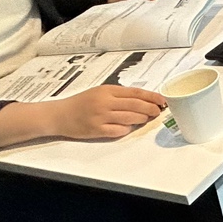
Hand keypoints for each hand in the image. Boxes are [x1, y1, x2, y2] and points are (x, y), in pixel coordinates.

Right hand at [49, 85, 165, 139]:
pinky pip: (119, 130)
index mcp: (107, 90)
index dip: (152, 97)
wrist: (59, 115)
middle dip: (151, 109)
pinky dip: (126, 129)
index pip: (135, 92)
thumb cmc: (81, 103)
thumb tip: (143, 99)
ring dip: (142, 119)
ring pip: (130, 118)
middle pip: (136, 105)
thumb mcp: (100, 92)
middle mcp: (105, 102)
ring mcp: (101, 117)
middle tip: (158, 111)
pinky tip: (127, 127)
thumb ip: (119, 95)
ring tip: (145, 118)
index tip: (162, 100)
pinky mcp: (97, 130)